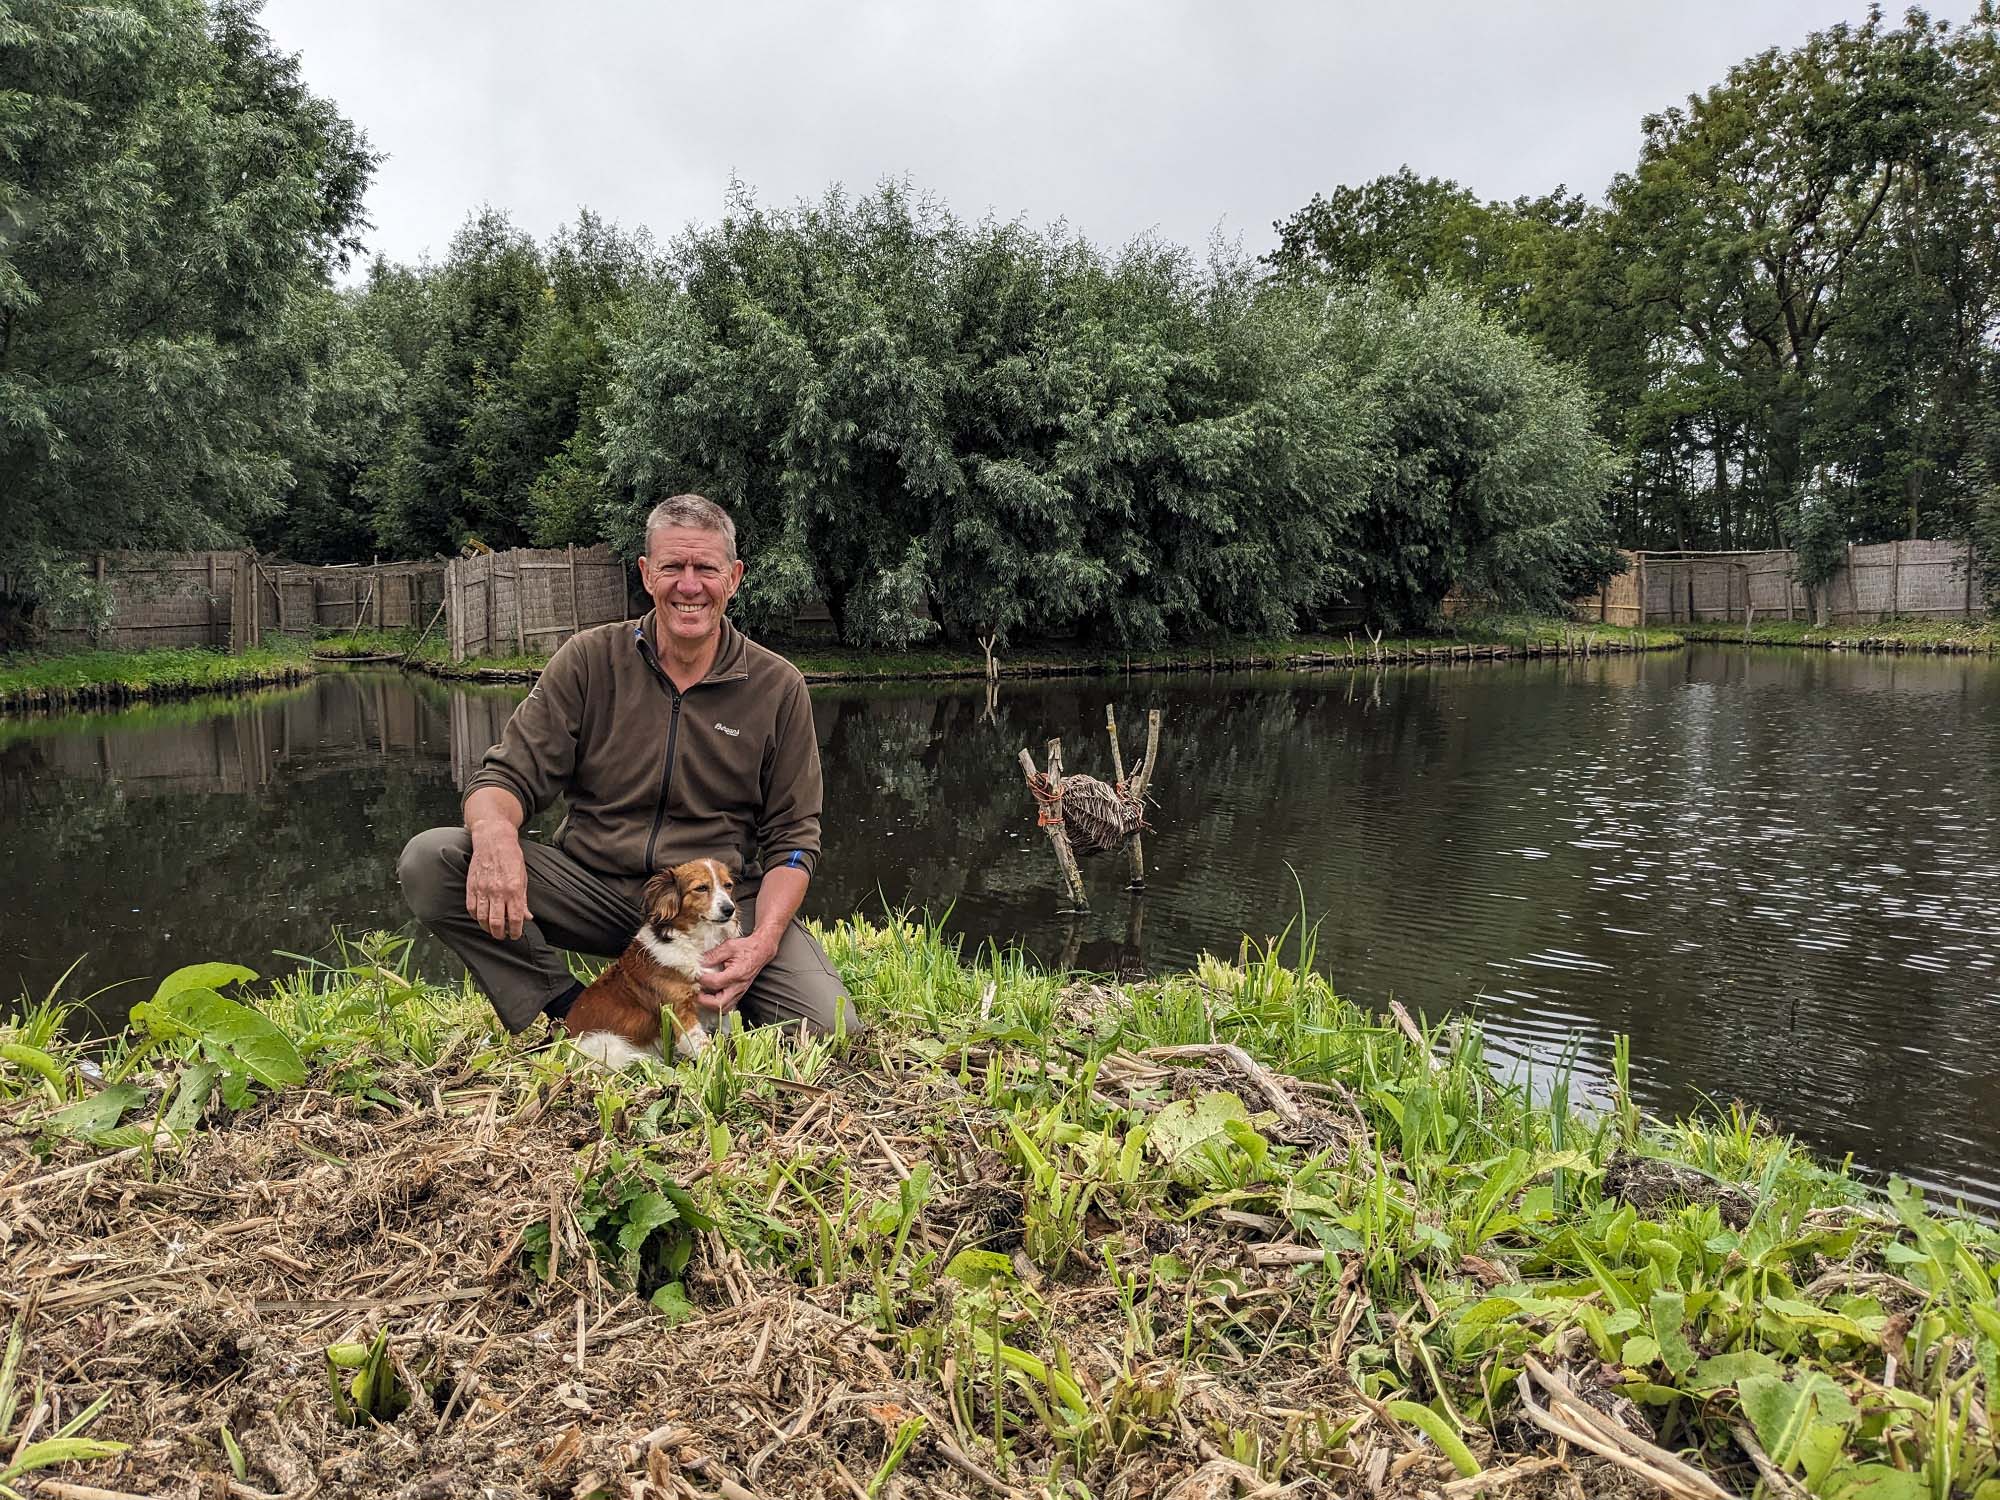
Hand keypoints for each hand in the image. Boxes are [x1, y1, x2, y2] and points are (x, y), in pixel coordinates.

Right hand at [465, 823, 530, 939]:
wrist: (494, 840)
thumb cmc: (511, 857)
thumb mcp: (523, 877)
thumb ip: (523, 899)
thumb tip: (527, 918)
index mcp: (513, 889)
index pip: (515, 918)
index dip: (516, 931)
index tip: (516, 935)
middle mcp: (497, 891)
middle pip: (496, 922)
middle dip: (500, 934)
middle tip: (503, 935)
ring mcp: (482, 889)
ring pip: (482, 918)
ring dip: (487, 928)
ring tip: (492, 929)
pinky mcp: (471, 886)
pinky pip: (471, 908)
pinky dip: (476, 917)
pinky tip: (481, 917)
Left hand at [698, 931, 776, 1015]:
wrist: (761, 951)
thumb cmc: (746, 948)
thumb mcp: (728, 946)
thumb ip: (713, 955)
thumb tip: (699, 963)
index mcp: (736, 974)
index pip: (715, 983)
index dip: (702, 980)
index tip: (696, 974)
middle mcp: (738, 986)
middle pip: (719, 1004)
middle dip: (704, 1000)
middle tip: (697, 991)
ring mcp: (740, 992)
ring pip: (723, 1008)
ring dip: (710, 1004)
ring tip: (703, 994)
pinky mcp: (739, 994)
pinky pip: (727, 1006)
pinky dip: (717, 1004)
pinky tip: (711, 995)